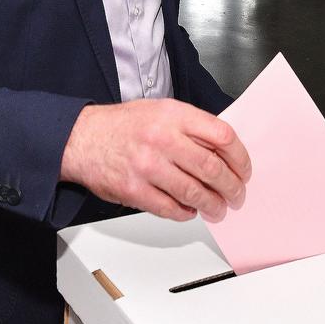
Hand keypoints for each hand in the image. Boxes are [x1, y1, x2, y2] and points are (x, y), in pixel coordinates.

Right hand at [59, 100, 250, 222]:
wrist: (80, 139)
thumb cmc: (121, 126)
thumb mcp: (159, 111)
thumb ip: (191, 127)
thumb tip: (223, 152)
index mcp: (173, 115)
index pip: (222, 136)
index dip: (240, 157)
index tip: (244, 170)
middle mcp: (161, 139)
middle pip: (212, 168)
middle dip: (231, 187)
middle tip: (236, 195)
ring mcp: (147, 166)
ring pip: (195, 193)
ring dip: (212, 205)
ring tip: (218, 209)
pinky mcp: (134, 190)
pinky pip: (171, 208)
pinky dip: (185, 213)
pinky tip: (190, 210)